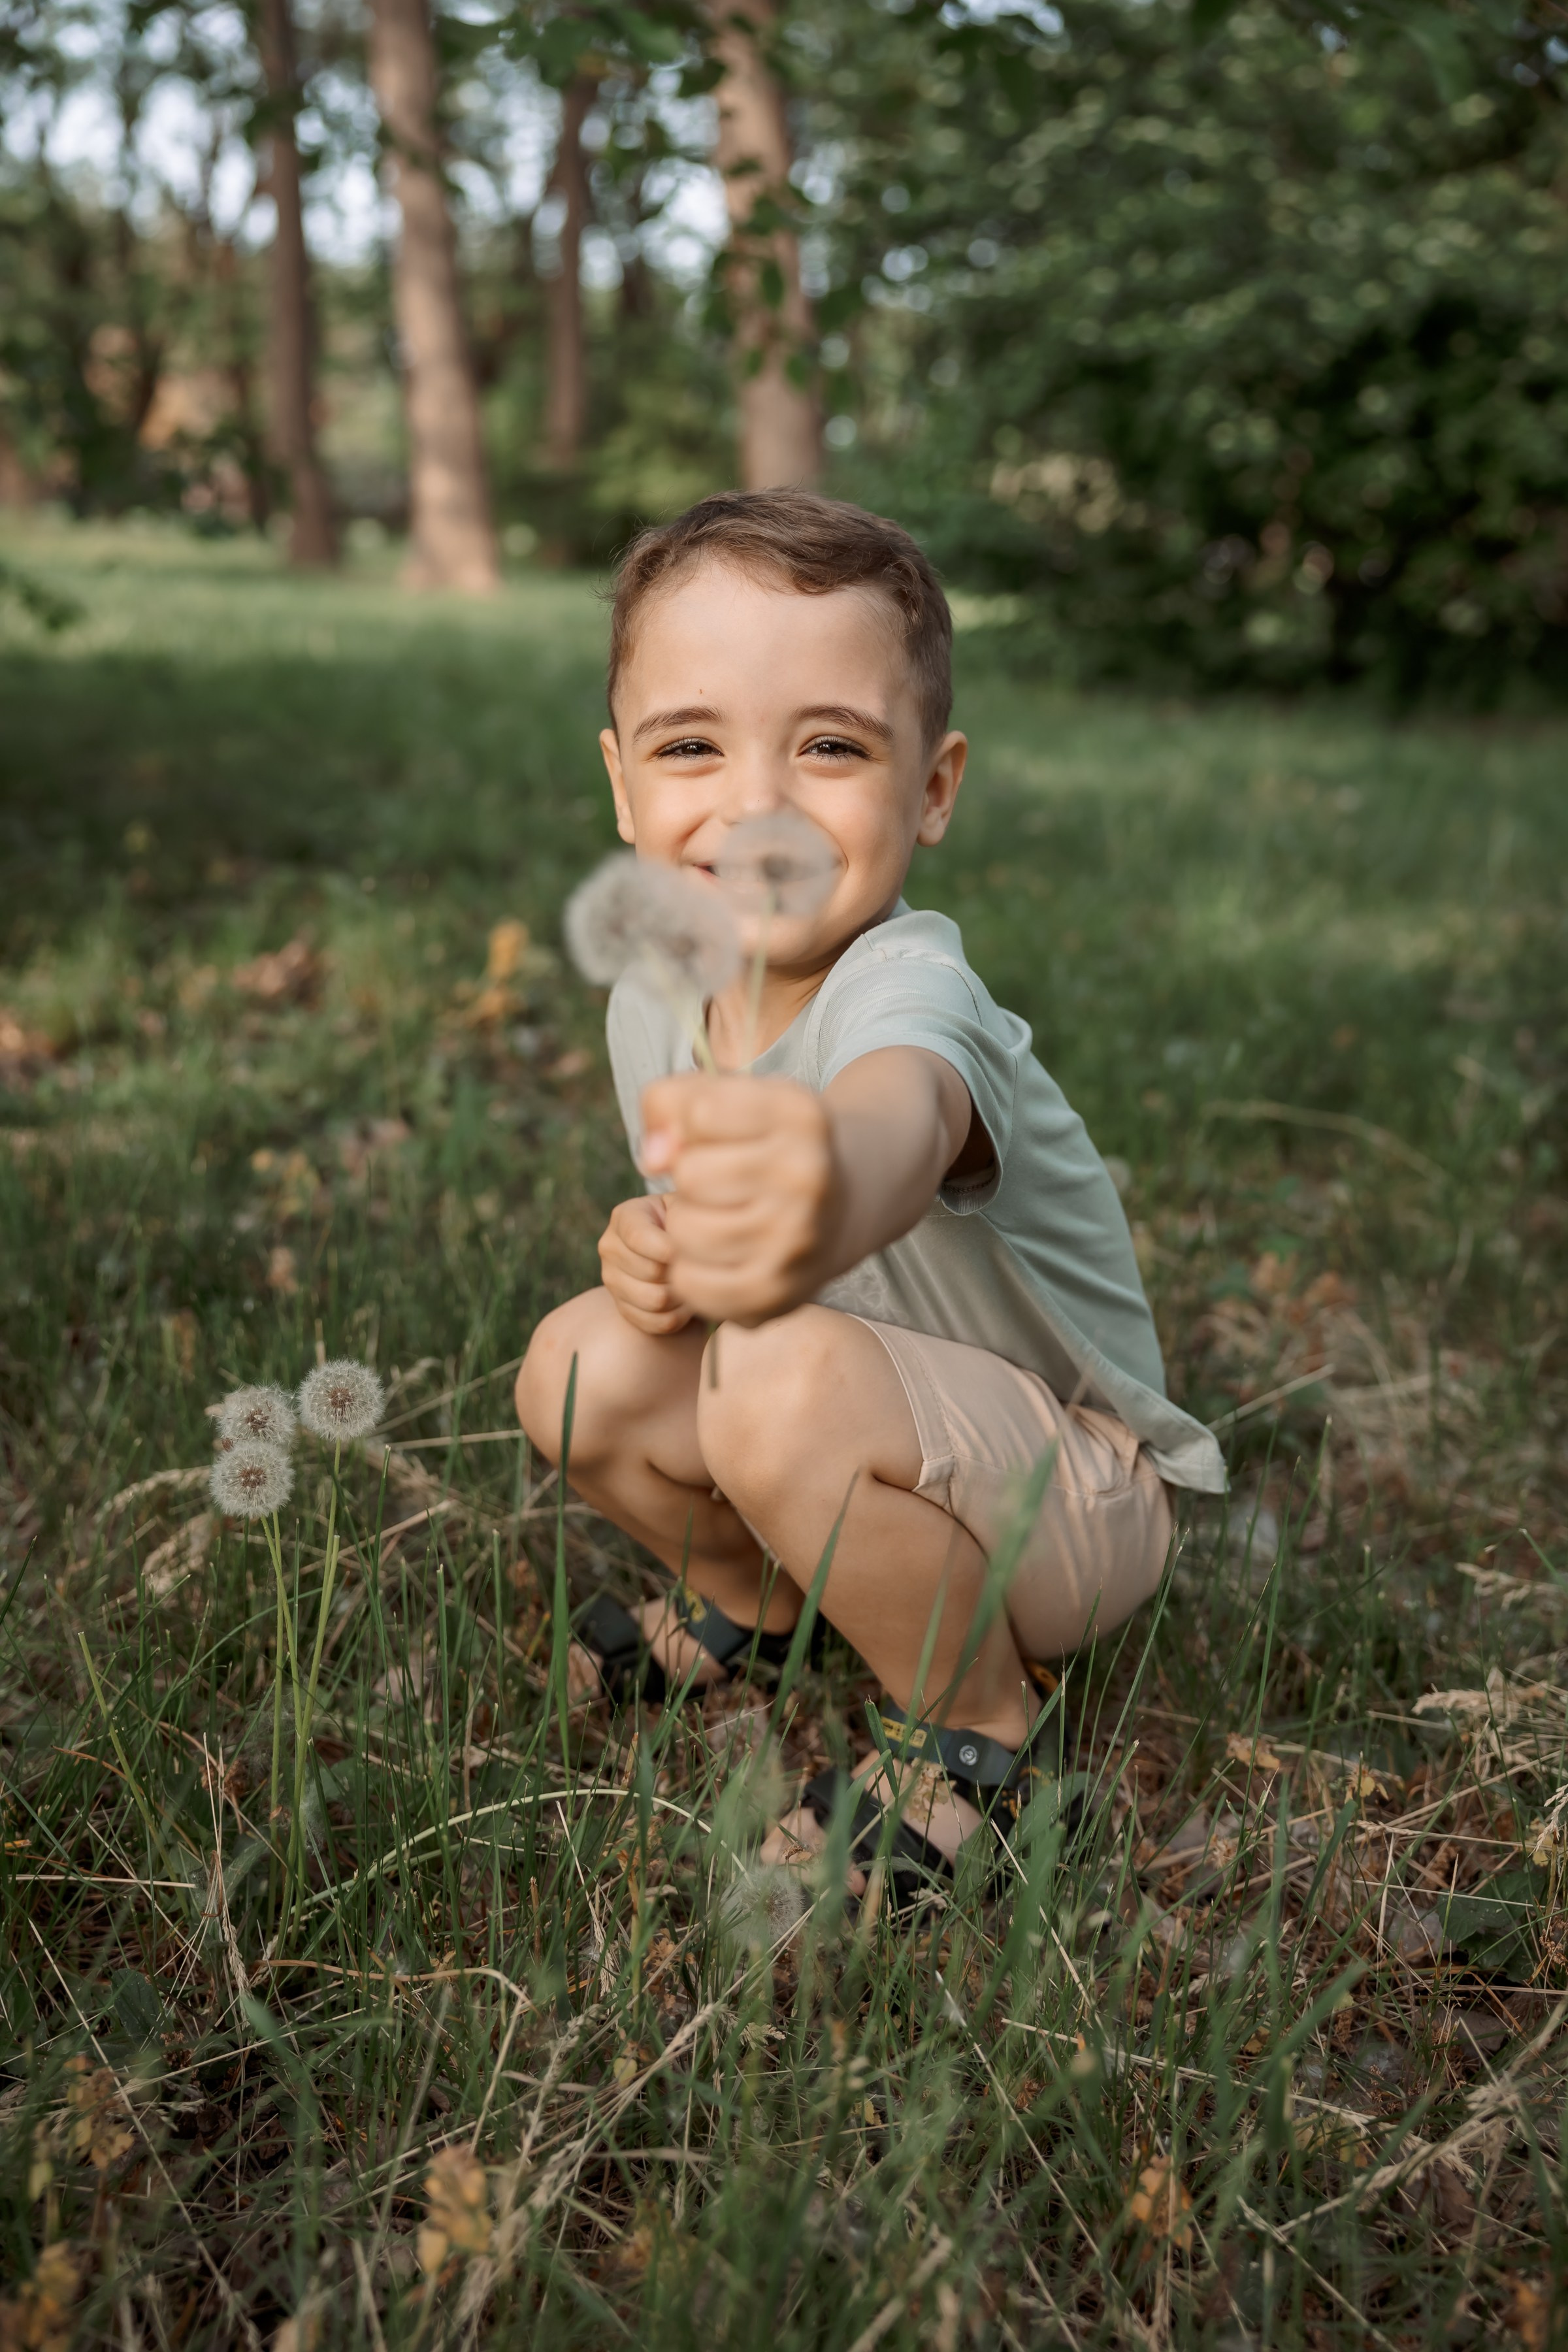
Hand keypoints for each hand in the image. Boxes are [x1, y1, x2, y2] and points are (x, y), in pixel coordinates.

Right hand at [597, 1194, 693, 1335]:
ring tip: (694, 1283)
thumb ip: (687, 1215)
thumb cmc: (686, 1225)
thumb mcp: (686, 1209)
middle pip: (651, 1271)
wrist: (678, 1249)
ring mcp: (612, 1280)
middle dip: (682, 1272)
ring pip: (655, 1300)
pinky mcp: (623, 1308)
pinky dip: (680, 1316)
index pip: (639, 1237)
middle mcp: (610, 1247)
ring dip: (683, 1295)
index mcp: (624, 1217)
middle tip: (699, 1268)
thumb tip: (688, 1240)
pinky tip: (687, 1302)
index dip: (671, 1249)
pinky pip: (658, 1322)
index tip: (694, 1251)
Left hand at [640, 1073, 839, 1323]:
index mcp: (800, 1117)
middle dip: (690, 1178)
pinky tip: (717, 1256)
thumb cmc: (766, 1147)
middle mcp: (807, 1178)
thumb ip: (673, 1103)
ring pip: (684, 1231)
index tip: (717, 1136)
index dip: (690, 1124)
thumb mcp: (731, 1100)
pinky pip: (690, 1284)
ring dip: (686, 1225)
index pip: (700, 1114)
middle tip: (721, 1184)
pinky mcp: (777, 1292)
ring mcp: (796, 1240)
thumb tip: (652, 1158)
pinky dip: (690, 1271)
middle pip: (689, 1175)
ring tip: (719, 1218)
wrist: (841, 1208)